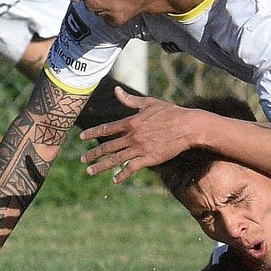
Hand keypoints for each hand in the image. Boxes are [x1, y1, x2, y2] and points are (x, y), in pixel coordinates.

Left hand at [79, 89, 197, 183]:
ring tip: (90, 171)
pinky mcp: (149, 159)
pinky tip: (115, 180)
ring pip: (116, 159)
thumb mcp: (149, 103)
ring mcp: (140, 149)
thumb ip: (130, 100)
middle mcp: (133, 136)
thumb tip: (116, 90)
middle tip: (83, 159)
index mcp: (131, 122)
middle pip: (108, 146)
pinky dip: (122, 175)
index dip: (93, 133)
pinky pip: (131, 168)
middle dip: (93, 154)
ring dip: (101, 166)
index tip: (82, 138)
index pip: (107, 129)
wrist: (188, 127)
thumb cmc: (170, 112)